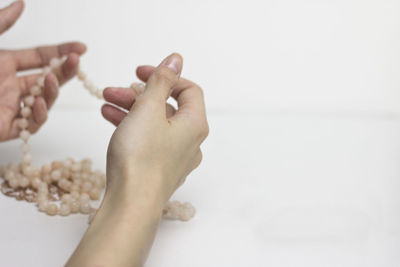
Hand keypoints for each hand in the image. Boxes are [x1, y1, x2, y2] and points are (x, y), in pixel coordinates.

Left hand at [0, 0, 85, 140]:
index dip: (62, 52)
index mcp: (5, 64)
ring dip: (53, 90)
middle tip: (77, 61)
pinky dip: (40, 114)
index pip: (41, 57)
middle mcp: (11, 85)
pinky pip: (32, 124)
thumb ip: (1, 23)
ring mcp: (11, 107)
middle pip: (49, 78)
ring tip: (52, 79)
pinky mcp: (8, 127)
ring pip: (45, 100)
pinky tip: (38, 102)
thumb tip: (22, 4)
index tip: (81, 48)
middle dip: (65, 70)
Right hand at [102, 53, 208, 203]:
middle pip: (168, 106)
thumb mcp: (148, 109)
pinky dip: (132, 127)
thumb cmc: (141, 157)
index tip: (140, 73)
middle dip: (139, 93)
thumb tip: (176, 58)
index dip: (165, 76)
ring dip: (131, 109)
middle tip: (114, 89)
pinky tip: (109, 119)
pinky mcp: (160, 168)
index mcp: (195, 124)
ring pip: (155, 123)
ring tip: (105, 102)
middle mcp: (190, 141)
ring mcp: (176, 157)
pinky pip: (149, 140)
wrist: (131, 205)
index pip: (188, 89)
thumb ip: (162, 81)